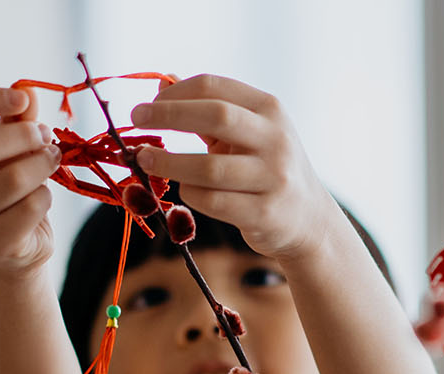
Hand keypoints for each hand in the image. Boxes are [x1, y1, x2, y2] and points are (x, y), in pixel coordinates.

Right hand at [0, 87, 61, 274]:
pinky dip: (45, 196)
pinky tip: (42, 197)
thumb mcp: (10, 149)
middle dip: (22, 136)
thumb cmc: (8, 188)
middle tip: (45, 135)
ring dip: (41, 164)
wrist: (15, 246)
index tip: (21, 99)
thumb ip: (16, 120)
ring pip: (11, 179)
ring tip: (51, 161)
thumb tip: (27, 90)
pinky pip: (30, 207)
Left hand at [129, 75, 345, 261]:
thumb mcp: (249, 131)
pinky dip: (190, 193)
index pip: (214, 88)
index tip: (148, 105)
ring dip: (169, 162)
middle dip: (168, 115)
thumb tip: (164, 84)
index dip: (174, 93)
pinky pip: (213, 201)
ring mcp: (273, 177)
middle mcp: (275, 139)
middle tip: (136, 119)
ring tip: (145, 160)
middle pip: (216, 116)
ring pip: (209, 168)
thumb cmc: (265, 167)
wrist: (307, 218)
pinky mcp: (264, 213)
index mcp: (269, 109)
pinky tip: (183, 189)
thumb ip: (211, 110)